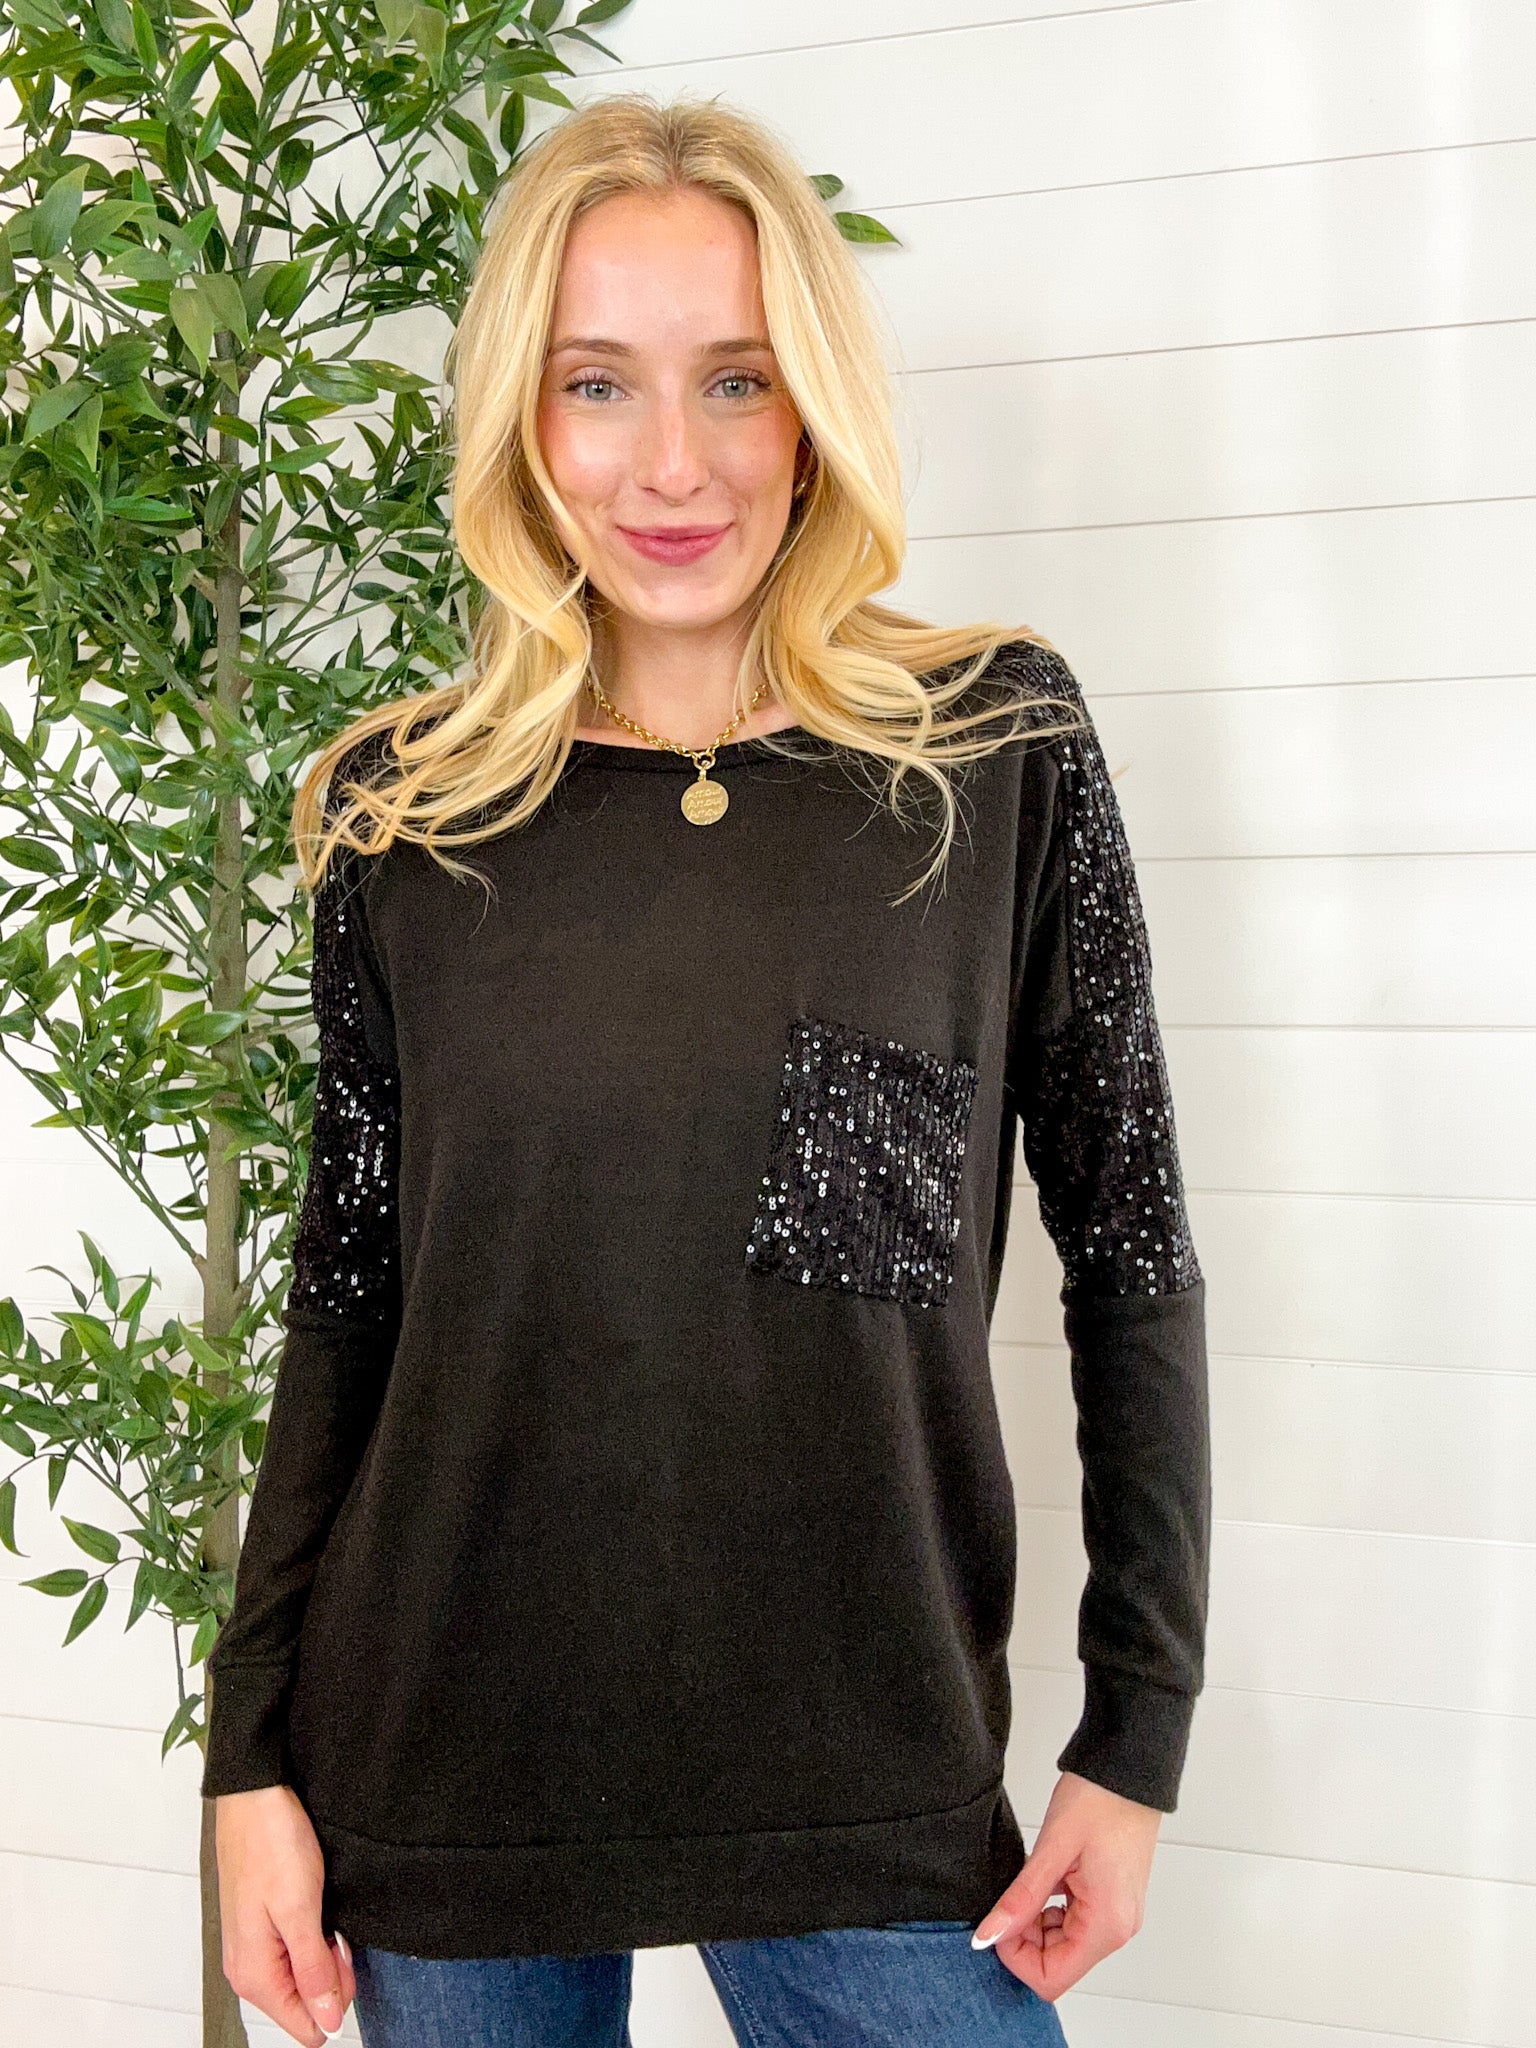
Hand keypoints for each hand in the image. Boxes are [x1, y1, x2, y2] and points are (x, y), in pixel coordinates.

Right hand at [213, 1784, 356, 2042]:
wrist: (255, 1798)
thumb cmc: (271, 1844)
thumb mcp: (300, 1910)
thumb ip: (313, 1971)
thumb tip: (327, 2021)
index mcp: (254, 1974)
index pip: (304, 2026)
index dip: (336, 1999)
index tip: (342, 1958)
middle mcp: (249, 1969)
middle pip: (306, 2002)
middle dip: (333, 1975)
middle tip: (336, 1930)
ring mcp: (255, 1948)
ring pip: (304, 1977)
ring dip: (325, 1954)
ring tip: (325, 1915)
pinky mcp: (264, 1928)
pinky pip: (297, 1953)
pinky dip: (316, 1938)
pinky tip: (318, 1911)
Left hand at [971, 1770, 1162, 1998]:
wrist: (1130, 1768)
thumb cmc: (1100, 1799)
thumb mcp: (1051, 1849)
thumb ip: (1020, 1899)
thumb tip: (988, 1937)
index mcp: (1106, 1924)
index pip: (1052, 1978)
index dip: (1016, 1956)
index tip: (1001, 1921)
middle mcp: (1118, 1929)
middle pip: (1058, 1964)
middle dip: (1025, 1938)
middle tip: (1013, 1894)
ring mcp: (1118, 1916)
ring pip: (1064, 1945)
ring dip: (1037, 1923)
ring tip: (1033, 1879)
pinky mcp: (1112, 1901)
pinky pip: (1075, 1924)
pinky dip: (1052, 1910)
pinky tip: (1047, 1877)